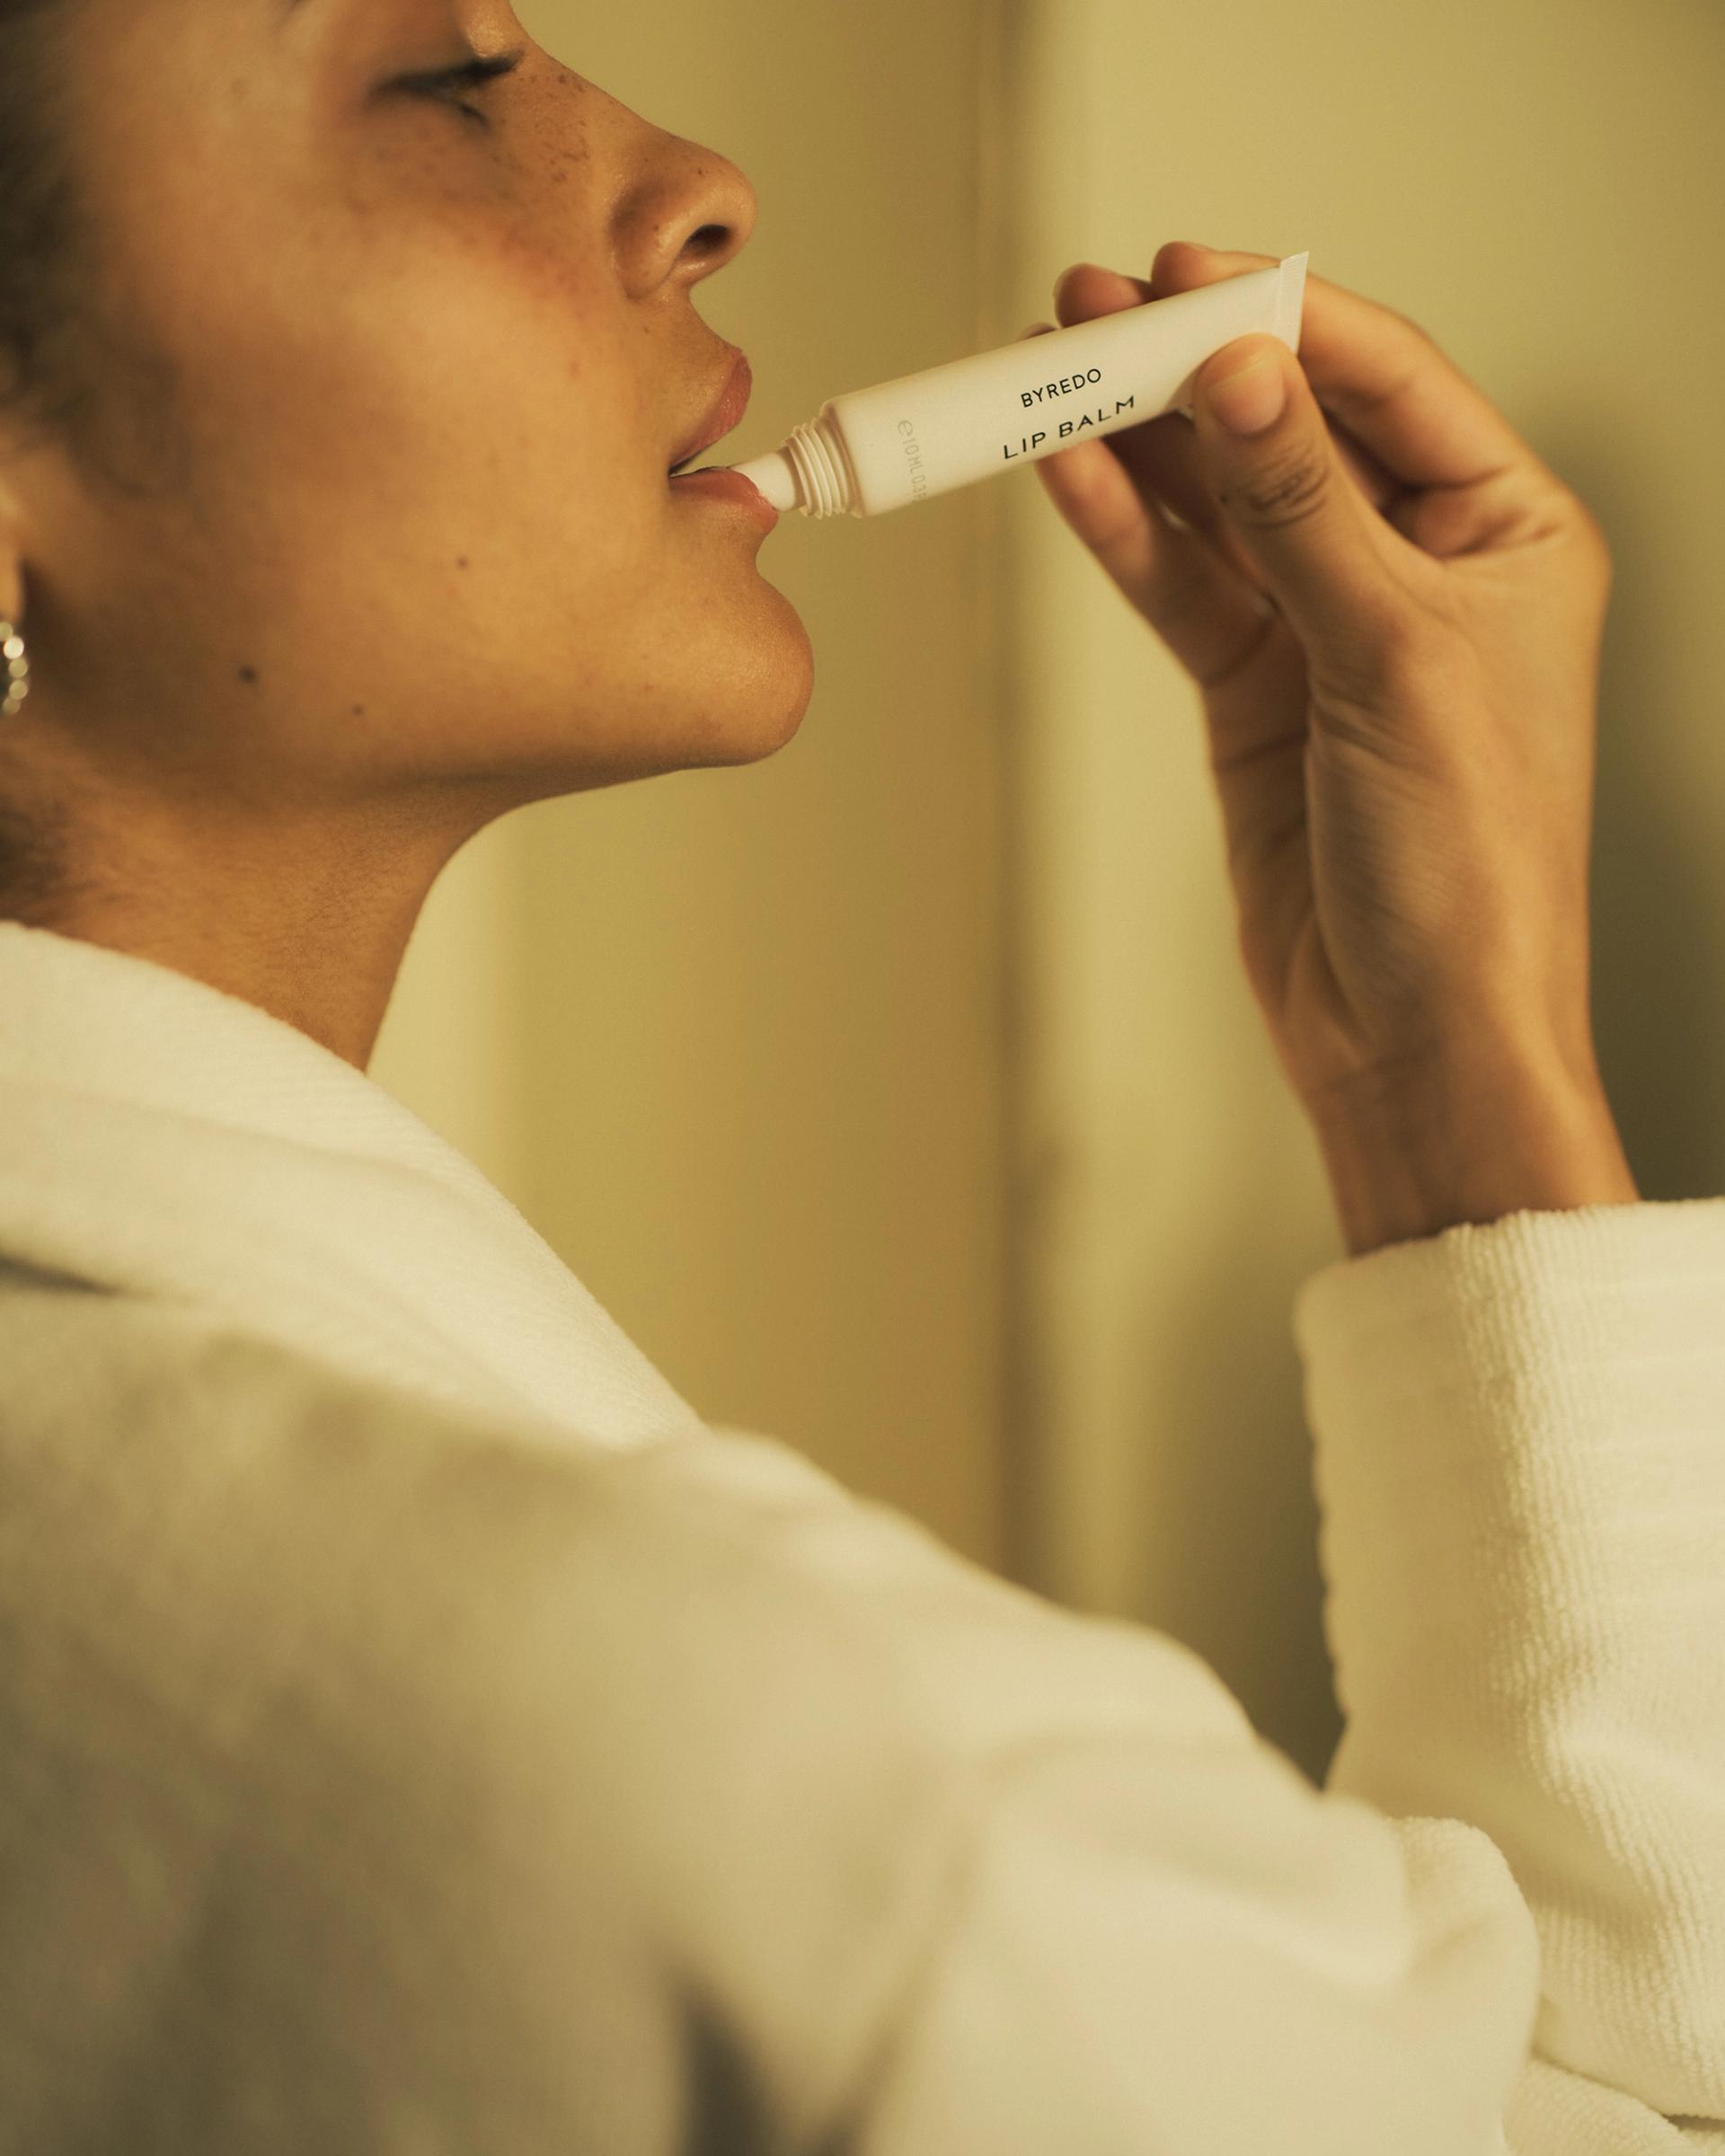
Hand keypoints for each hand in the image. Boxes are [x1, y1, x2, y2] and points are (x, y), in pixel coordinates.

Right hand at [1023, 242, 1617, 1127]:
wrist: (1414, 1036)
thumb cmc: (1468, 866)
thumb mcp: (1394, 659)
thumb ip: (1303, 509)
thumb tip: (1237, 370)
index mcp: (1512, 534)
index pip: (1388, 381)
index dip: (1281, 320)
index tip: (1178, 276)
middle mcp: (1423, 568)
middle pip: (1288, 432)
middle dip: (1189, 372)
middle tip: (1086, 313)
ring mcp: (1331, 630)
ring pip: (1221, 508)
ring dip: (1139, 445)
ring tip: (1047, 379)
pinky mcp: (1258, 695)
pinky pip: (1185, 592)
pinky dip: (1128, 538)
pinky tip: (1071, 478)